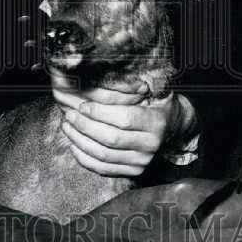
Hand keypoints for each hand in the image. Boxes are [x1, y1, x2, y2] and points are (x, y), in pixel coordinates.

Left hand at [49, 69, 193, 176]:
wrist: (174, 127)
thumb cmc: (158, 102)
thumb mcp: (155, 88)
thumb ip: (137, 82)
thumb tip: (114, 70)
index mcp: (156, 122)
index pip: (124, 119)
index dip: (99, 113)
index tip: (83, 105)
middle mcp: (150, 145)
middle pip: (110, 139)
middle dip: (85, 126)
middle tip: (70, 115)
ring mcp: (142, 161)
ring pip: (104, 155)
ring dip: (80, 141)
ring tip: (67, 127)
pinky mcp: (133, 172)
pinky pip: (103, 169)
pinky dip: (85, 158)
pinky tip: (73, 144)